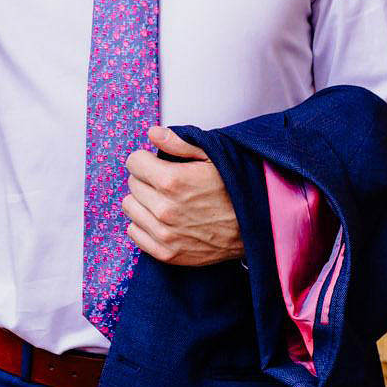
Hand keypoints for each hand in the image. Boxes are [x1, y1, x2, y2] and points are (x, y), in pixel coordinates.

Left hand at [123, 126, 242, 265]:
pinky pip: (134, 233)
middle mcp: (164, 209)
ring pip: (130, 207)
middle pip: (132, 184)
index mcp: (172, 181)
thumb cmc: (235, 189)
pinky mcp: (166, 253)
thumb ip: (179, 143)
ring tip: (164, 200)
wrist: (256, 226)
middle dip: (145, 178)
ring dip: (143, 201)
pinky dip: (143, 224)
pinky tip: (161, 218)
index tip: (156, 162)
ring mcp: (164, 234)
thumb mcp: (212, 157)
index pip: (134, 162)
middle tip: (165, 181)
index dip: (145, 159)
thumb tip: (153, 133)